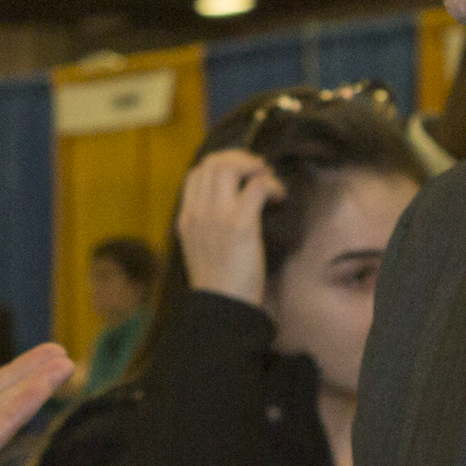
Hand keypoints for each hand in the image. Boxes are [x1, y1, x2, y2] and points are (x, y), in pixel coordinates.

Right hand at [179, 151, 284, 308]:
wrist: (223, 307)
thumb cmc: (219, 282)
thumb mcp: (201, 247)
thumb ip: (207, 223)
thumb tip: (231, 201)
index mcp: (187, 218)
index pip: (196, 173)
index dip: (220, 163)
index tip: (240, 173)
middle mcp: (198, 212)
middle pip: (213, 163)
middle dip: (240, 158)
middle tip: (259, 169)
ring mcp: (217, 217)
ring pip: (230, 167)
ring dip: (255, 167)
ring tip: (269, 180)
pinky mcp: (240, 226)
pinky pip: (257, 186)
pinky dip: (272, 185)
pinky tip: (279, 197)